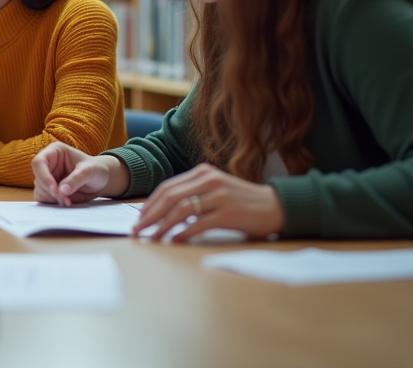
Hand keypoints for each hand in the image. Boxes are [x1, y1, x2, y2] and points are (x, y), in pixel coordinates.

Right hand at [32, 142, 126, 205]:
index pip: (39, 162)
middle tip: (66, 199)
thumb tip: (61, 191)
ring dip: (53, 199)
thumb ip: (75, 179)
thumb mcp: (89, 171)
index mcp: (54, 152)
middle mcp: (48, 164)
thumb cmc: (96, 169)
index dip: (44, 176)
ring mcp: (47, 178)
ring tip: (69, 200)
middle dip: (51, 192)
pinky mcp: (49, 190)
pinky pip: (44, 200)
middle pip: (38, 179)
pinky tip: (67, 202)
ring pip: (40, 191)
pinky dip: (54, 203)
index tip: (55, 190)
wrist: (101, 180)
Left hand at [134, 163, 283, 241]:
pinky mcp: (228, 213)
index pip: (168, 187)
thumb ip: (193, 194)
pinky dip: (183, 233)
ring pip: (181, 210)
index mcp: (202, 172)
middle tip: (137, 230)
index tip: (139, 218)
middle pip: (170, 197)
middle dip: (150, 215)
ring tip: (152, 238)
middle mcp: (209, 181)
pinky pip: (199, 224)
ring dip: (162, 226)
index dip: (150, 204)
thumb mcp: (215, 189)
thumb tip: (164, 212)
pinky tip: (174, 240)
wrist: (275, 206)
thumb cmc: (241, 201)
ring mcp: (219, 196)